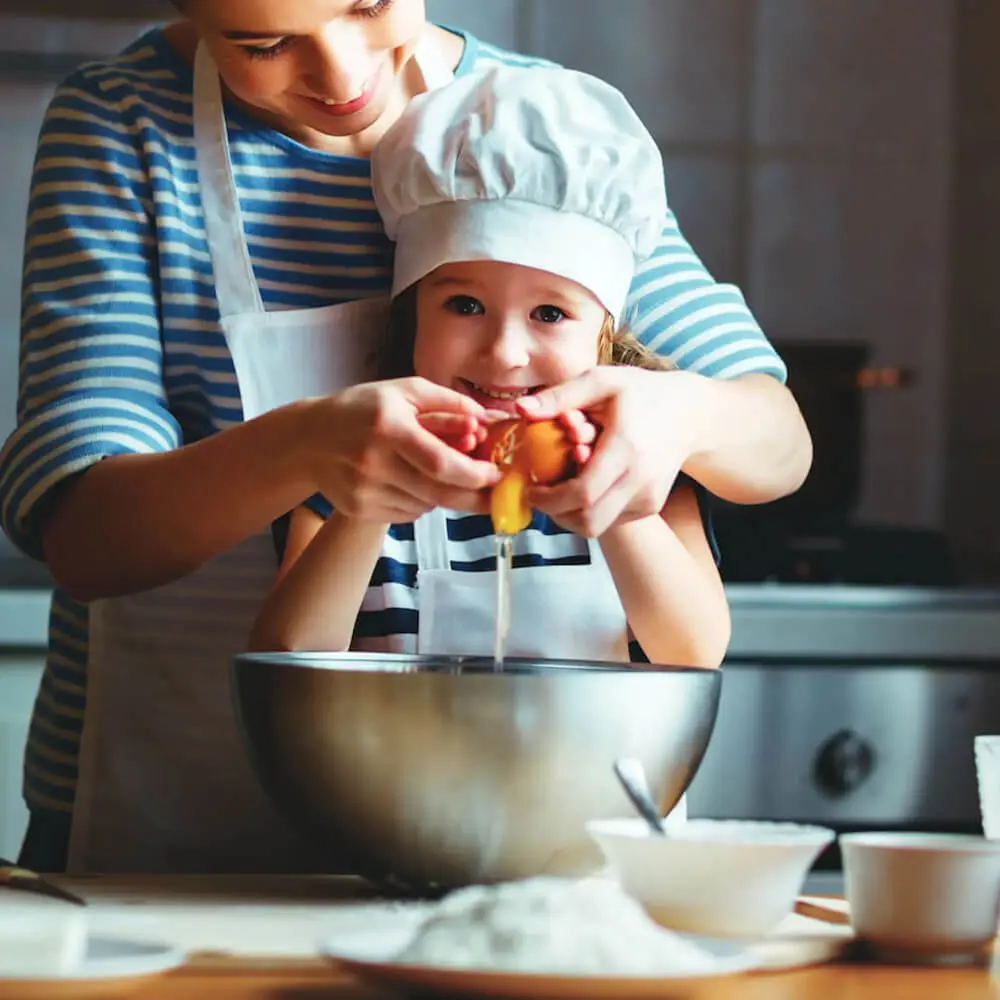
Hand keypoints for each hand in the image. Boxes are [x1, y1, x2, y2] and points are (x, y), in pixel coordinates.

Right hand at [305, 377, 500, 521]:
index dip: (474, 474)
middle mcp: (374, 463)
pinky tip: (408, 481)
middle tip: (490, 491)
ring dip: (442, 493)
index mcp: (388, 428)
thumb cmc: (363, 409)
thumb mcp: (405, 391)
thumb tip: (486, 419)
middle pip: (438, 492)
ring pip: (426, 505)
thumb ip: (448, 403)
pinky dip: (420, 501)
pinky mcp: (360, 510)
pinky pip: (408, 514)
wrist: (309, 439)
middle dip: (472, 495)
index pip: (440, 463)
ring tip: (432, 471)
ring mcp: (365, 491)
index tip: (495, 474)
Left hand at [517, 367, 697, 536]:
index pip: (583, 493)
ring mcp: (648, 498)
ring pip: (598, 526)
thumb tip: (521, 408)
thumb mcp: (602, 380)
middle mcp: (640, 480)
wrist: (691, 415)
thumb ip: (560, 395)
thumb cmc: (642, 393)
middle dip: (556, 514)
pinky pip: (611, 520)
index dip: (550, 499)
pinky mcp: (650, 507)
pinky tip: (587, 486)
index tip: (531, 488)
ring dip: (571, 514)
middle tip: (540, 495)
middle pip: (589, 521)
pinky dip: (591, 509)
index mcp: (625, 448)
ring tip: (561, 487)